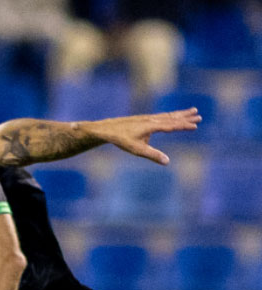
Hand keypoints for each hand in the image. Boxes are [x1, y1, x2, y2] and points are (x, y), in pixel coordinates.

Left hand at [85, 108, 200, 165]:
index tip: (196, 125)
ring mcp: (148, 117)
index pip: (172, 125)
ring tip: (192, 110)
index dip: (184, 126)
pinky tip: (172, 116)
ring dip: (180, 114)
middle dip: (186, 117)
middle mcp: (152, 119)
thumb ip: (153, 155)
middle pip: (172, 117)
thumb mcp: (138, 150)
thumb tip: (167, 162)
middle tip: (199, 115)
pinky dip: (170, 115)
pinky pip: (161, 116)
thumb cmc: (122, 140)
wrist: (108, 129)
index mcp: (152, 126)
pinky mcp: (144, 118)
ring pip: (167, 115)